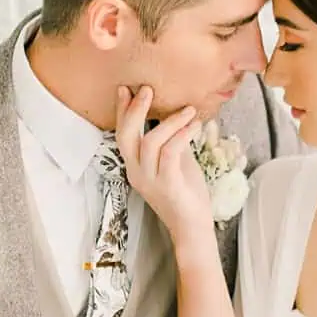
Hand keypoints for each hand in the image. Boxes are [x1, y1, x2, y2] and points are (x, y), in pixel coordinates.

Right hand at [114, 86, 211, 249]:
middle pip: (126, 135)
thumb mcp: (176, 162)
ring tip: (188, 110)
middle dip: (135, 110)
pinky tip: (195, 125)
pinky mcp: (167, 185)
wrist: (193, 226)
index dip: (122, 111)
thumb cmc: (186, 193)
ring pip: (150, 142)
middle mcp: (137, 172)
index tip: (125, 89)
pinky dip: (182, 135)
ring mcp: (150, 180)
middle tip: (147, 89)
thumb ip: (171, 142)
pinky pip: (170, 153)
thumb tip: (176, 117)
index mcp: (135, 167)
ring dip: (171, 121)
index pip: (122, 135)